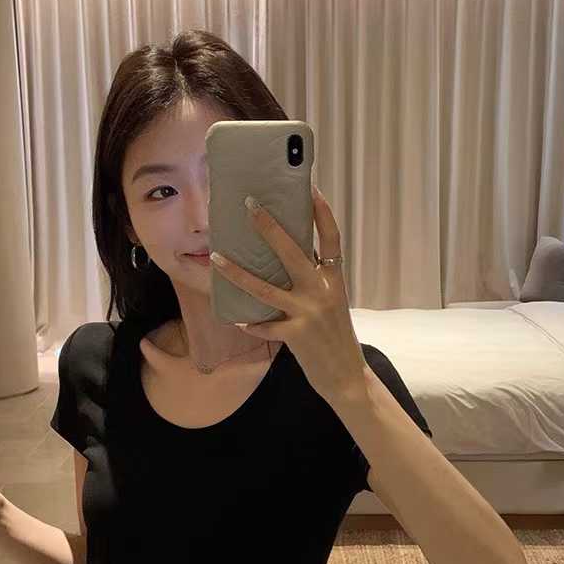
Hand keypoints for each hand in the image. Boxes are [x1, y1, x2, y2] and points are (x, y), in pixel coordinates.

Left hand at [209, 185, 366, 403]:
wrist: (347, 376)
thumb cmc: (336, 336)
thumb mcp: (333, 302)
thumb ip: (316, 280)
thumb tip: (292, 255)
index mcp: (334, 279)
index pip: (331, 237)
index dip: (322, 212)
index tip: (310, 187)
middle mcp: (322, 292)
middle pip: (293, 251)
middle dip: (269, 227)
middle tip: (249, 205)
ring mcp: (308, 313)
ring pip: (265, 288)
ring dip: (237, 273)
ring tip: (216, 258)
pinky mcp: (296, 336)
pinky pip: (265, 325)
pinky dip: (251, 323)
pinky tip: (236, 320)